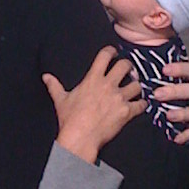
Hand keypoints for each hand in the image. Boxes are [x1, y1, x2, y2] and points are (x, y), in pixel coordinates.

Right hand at [44, 48, 145, 163]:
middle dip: (128, 66)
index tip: (114, 52)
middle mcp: (108, 85)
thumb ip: (55, 86)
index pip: (105, 56)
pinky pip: (141, 104)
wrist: (80, 138)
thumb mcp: (61, 100)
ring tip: (134, 89)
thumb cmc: (70, 120)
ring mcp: (119, 98)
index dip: (111, 51)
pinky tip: (139, 105)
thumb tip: (46, 77)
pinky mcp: (127, 112)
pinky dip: (142, 104)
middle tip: (127, 70)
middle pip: (126, 66)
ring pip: (137, 85)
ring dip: (136, 87)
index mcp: (93, 79)